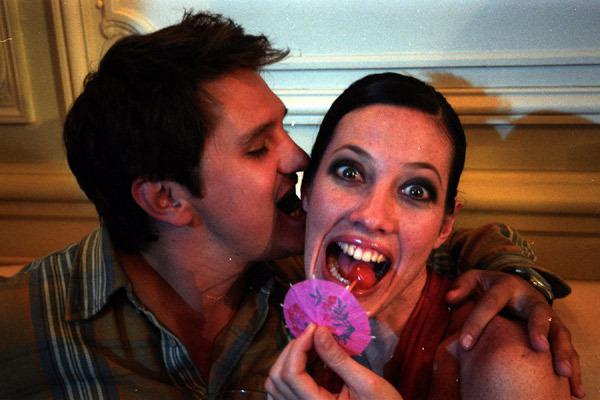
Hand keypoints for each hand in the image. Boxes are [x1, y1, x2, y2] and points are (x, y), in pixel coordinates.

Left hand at [265, 324, 402, 399]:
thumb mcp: (365, 382)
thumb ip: (338, 358)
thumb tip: (318, 331)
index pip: (291, 375)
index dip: (299, 346)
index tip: (315, 327)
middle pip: (277, 379)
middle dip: (291, 350)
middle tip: (312, 334)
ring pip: (274, 387)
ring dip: (287, 361)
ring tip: (309, 346)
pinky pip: (282, 394)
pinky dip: (287, 374)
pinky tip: (306, 362)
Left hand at [446, 269, 583, 397]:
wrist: (514, 286)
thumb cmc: (489, 287)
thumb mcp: (474, 279)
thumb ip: (462, 286)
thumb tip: (449, 298)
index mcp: (507, 287)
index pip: (491, 304)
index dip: (477, 323)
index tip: (466, 344)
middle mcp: (531, 300)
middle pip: (538, 313)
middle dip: (539, 330)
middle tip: (539, 348)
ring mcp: (547, 316)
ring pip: (560, 332)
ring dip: (562, 351)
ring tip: (562, 372)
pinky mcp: (555, 330)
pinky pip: (568, 349)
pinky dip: (573, 367)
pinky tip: (574, 389)